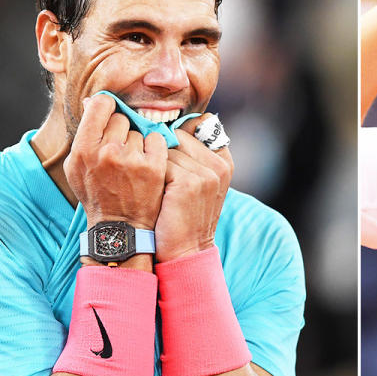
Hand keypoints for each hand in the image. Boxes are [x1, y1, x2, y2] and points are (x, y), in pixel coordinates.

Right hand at [64, 93, 167, 231]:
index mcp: (84, 148)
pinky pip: (157, 139)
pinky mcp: (153, 166)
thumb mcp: (77, 166)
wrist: (119, 226)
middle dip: (122, 131)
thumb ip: (85, 134)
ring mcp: (132, 159)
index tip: (110, 116)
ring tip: (132, 164)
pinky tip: (148, 163)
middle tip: (121, 152)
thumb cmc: (97, 194)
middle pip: (121, 118)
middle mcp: (108, 151)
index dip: (107, 107)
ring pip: (139, 131)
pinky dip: (155, 148)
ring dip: (138, 143)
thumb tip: (92, 102)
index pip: (100, 104)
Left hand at [154, 113, 233, 262]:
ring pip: (166, 149)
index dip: (180, 136)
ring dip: (155, 165)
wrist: (185, 250)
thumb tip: (168, 125)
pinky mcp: (189, 182)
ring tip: (158, 188)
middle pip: (178, 136)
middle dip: (163, 151)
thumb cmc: (183, 213)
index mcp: (224, 161)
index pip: (199, 125)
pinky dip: (151, 176)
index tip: (170, 155)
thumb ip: (192, 155)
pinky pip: (160, 163)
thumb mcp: (197, 183)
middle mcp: (219, 165)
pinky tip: (155, 194)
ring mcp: (206, 174)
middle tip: (159, 176)